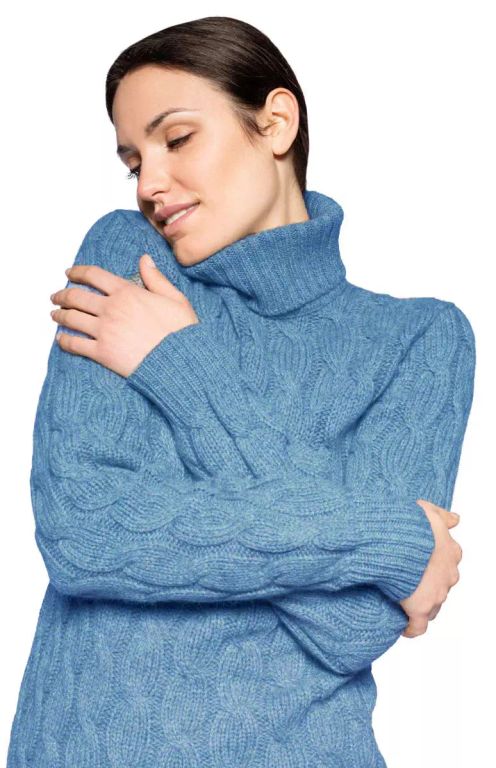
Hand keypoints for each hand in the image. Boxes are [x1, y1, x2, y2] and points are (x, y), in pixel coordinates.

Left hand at [49, 253, 198, 377]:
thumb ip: (156, 278)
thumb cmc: (181, 331)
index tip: (69, 273)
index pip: (94, 275)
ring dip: (59, 315)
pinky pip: (75, 344)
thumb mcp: (174, 298)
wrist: (179, 360)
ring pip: (71, 318)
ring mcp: (104, 331)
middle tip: (56, 296)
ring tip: (54, 314)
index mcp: (127, 292)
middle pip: (76, 296)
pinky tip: (61, 339)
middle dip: (62, 294)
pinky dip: (64, 340)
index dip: (78, 272)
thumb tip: (144, 259)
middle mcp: (111, 308)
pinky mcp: (102, 352)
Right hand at [399, 499, 462, 637]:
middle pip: (441, 586)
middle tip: (409, 583)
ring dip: (421, 605)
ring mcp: (437, 594)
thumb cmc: (412, 524)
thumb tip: (456, 520)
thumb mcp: (429, 512)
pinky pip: (418, 626)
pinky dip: (411, 628)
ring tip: (403, 602)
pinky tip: (403, 627)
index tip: (422, 567)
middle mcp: (448, 574)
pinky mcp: (421, 608)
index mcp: (450, 552)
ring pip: (432, 605)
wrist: (401, 540)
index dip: (435, 567)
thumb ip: (443, 516)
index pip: (448, 563)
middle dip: (428, 586)